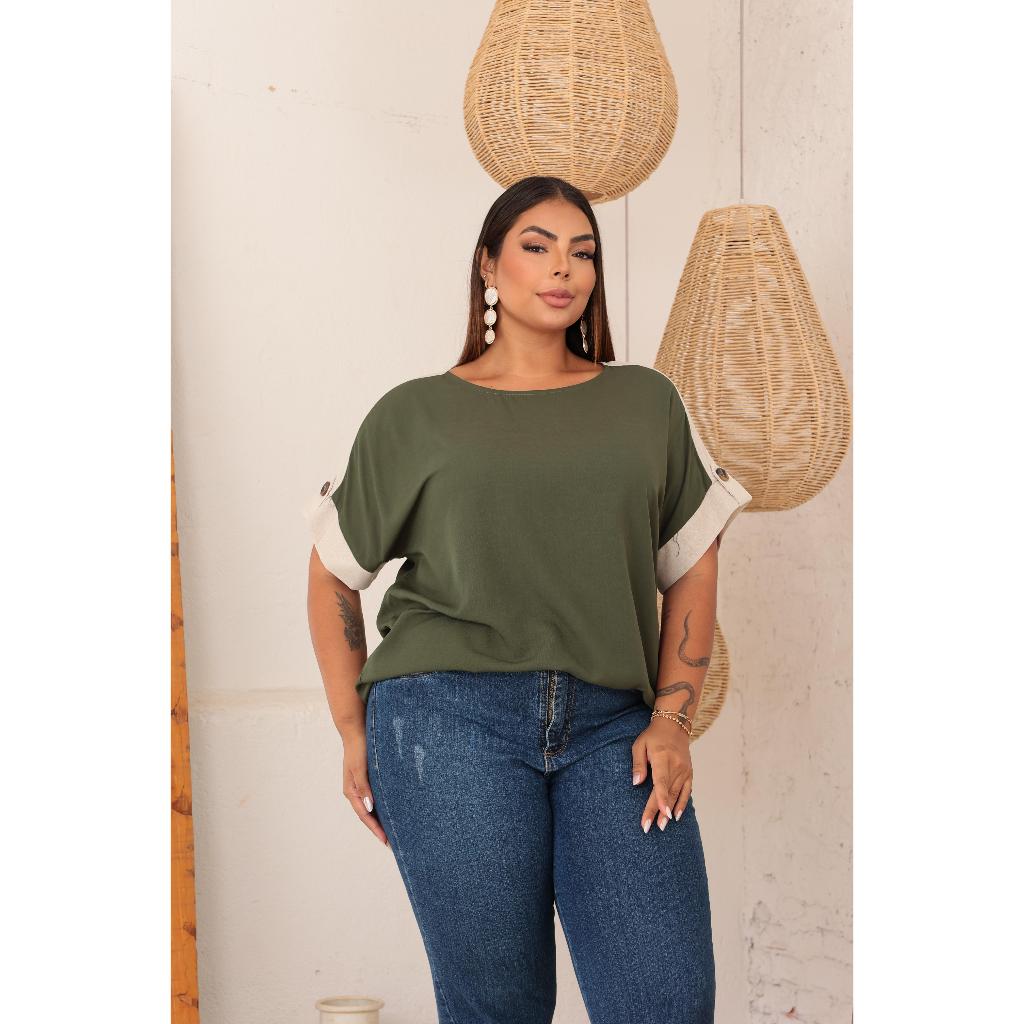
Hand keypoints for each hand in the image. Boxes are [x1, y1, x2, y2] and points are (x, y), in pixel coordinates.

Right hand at [339, 721, 388, 847]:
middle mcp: (356, 791)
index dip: (375, 829)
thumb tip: (370, 808)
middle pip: (367, 814)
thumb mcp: (360, 768)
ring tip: (393, 829)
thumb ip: (365, 787)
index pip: (364, 816)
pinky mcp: (368, 778)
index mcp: (352, 791)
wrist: (356, 730)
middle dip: (378, 828)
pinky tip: (391, 808)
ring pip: (371, 806)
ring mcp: (361, 785)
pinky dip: (382, 805)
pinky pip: (375, 796)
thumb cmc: (358, 748)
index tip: (386, 841)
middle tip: (392, 841)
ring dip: (380, 817)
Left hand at [631, 717, 692, 832]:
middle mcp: (676, 765)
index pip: (661, 781)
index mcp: (662, 757)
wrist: (674, 726)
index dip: (661, 798)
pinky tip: (676, 816)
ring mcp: (684, 770)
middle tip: (650, 827)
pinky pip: (686, 791)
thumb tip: (636, 783)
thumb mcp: (640, 744)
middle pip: (667, 792)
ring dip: (669, 811)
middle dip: (658, 811)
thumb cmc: (653, 736)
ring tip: (662, 826)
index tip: (660, 813)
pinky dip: (682, 804)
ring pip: (676, 794)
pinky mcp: (689, 773)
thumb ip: (638, 764)